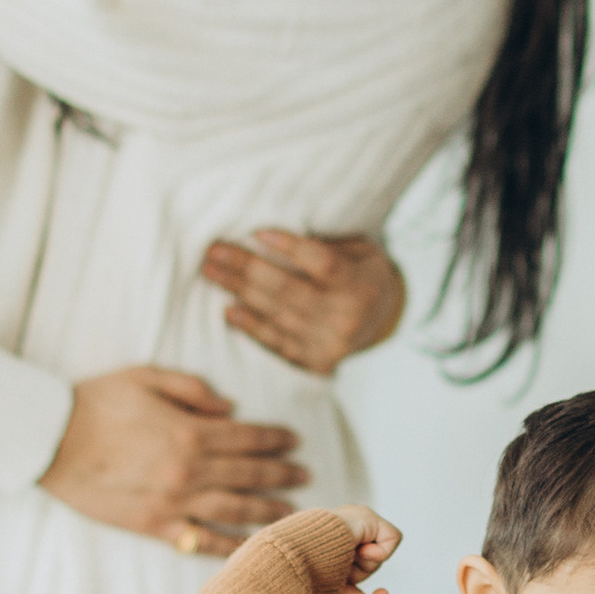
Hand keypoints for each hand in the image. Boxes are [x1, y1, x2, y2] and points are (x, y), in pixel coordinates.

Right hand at [39, 366, 303, 553]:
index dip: (276, 439)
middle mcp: (190, 471)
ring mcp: (173, 502)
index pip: (248, 438)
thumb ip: (194, 389)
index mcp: (191, 432)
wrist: (50, 440)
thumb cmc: (96, 402)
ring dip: (268, 511)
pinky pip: (200, 540)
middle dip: (282, 474)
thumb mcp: (147, 377)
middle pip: (250, 475)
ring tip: (292, 511)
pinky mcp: (153, 525)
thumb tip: (230, 408)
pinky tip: (250, 546)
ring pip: (235, 511)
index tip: (294, 440)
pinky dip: (228, 545)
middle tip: (305, 474)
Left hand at [200, 230, 405, 372]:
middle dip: (246, 268)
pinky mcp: (315, 361)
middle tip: (214, 251)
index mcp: (360, 283)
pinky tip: (228, 310)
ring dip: (238, 292)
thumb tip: (276, 234)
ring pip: (276, 315)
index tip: (256, 232)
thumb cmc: (361, 273)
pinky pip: (276, 342)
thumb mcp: (361, 250)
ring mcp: (329, 343)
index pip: (322, 262)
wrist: (382, 320)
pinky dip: (250, 327)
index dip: (289, 247)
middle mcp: (346, 316)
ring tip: (211, 272)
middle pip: (288, 289)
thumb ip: (329, 243)